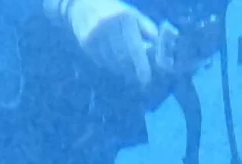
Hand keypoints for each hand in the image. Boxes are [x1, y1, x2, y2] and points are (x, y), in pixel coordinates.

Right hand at [52, 0, 170, 90]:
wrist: (84, 2)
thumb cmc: (114, 10)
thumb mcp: (132, 14)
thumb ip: (146, 28)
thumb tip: (158, 46)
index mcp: (124, 17)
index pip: (135, 47)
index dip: (141, 65)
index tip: (146, 79)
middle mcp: (108, 25)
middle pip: (122, 58)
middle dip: (131, 70)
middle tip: (136, 75)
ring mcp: (95, 34)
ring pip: (111, 62)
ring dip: (120, 68)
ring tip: (124, 66)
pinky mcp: (86, 42)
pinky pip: (100, 61)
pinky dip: (108, 63)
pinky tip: (111, 57)